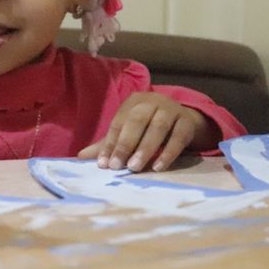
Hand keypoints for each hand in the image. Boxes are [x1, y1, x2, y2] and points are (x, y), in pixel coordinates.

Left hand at [77, 92, 212, 171]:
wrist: (184, 117)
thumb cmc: (149, 125)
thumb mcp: (129, 131)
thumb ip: (108, 143)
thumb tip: (81, 156)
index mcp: (133, 102)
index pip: (118, 122)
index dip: (110, 143)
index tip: (103, 164)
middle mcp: (152, 102)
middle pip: (137, 121)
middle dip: (125, 144)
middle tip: (117, 166)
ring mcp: (171, 109)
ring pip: (157, 127)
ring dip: (145, 148)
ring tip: (135, 167)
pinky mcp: (187, 121)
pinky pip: (178, 137)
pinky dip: (168, 152)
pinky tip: (159, 167)